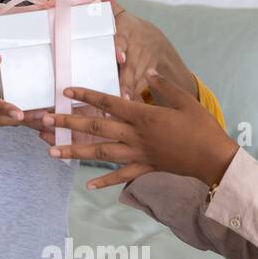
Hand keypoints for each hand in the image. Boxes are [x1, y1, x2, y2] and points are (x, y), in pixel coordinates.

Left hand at [38, 71, 239, 188]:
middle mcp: (135, 135)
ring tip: (51, 151)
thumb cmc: (202, 127)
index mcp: (143, 115)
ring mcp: (138, 154)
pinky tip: (87, 184)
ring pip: (100, 152)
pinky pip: (121, 176)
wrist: (213, 158)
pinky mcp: (145, 168)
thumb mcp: (185, 100)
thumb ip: (163, 86)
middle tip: (44, 120)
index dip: (85, 95)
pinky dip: (105, 181)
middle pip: (95, 127)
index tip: (65, 90)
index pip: (108, 102)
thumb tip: (146, 74)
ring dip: (74, 152)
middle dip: (67, 123)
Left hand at [101, 0, 196, 101]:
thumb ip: (112, 9)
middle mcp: (139, 53)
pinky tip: (125, 113)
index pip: (123, 40)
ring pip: (137, 82)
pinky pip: (139, 93)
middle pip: (132, 67)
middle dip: (127, 79)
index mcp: (130, 36)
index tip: (120, 56)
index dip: (121, 48)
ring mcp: (145, 69)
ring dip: (130, 94)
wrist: (163, 53)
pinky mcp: (146, 82)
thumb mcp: (126, 20)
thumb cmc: (135, 36)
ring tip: (122, 106)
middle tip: (120, 92)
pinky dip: (133, 101)